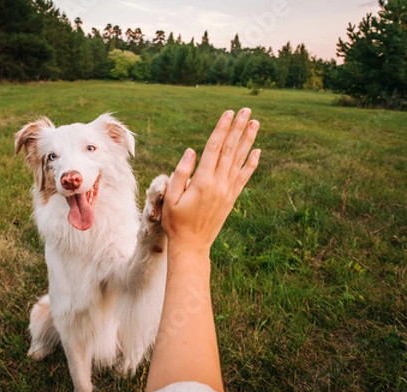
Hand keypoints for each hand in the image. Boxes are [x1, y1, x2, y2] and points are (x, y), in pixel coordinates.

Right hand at [162, 108, 260, 255]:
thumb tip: (191, 151)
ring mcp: (227, 191)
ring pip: (239, 160)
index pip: (214, 148)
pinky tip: (257, 151)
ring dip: (248, 140)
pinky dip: (251, 163)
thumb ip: (180, 173)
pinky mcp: (231, 198)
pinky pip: (244, 177)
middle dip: (238, 128)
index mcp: (202, 181)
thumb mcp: (170, 197)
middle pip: (230, 150)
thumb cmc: (175, 221)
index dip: (222, 129)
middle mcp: (219, 184)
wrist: (192, 245)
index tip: (228, 113)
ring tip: (255, 123)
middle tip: (246, 110)